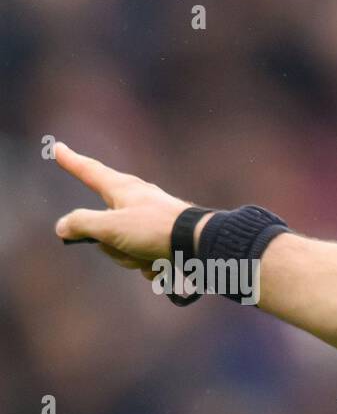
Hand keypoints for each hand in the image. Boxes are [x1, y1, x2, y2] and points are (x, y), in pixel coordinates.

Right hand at [52, 142, 202, 275]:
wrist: (201, 246)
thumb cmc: (155, 230)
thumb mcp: (110, 227)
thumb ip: (82, 224)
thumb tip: (63, 227)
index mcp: (122, 189)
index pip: (89, 171)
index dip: (71, 161)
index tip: (58, 148)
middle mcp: (136, 202)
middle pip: (104, 228)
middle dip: (111, 246)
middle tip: (126, 244)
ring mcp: (151, 222)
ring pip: (124, 248)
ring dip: (132, 258)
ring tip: (150, 254)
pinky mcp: (166, 240)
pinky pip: (145, 259)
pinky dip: (151, 266)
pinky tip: (164, 264)